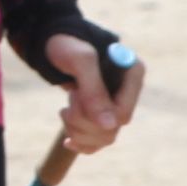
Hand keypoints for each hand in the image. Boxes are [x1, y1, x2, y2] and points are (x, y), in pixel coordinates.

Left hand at [46, 30, 141, 151]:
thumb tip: (110, 126)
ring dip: (78, 129)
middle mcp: (130, 91)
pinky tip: (68, 140)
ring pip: (104, 137)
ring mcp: (118, 104)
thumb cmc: (67, 45)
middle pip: (112, 129)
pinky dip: (81, 142)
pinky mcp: (105, 114)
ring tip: (65, 110)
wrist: (53, 44)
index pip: (123, 114)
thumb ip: (94, 90)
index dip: (96, 114)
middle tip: (69, 100)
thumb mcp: (79, 61)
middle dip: (83, 121)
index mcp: (133, 73)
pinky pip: (98, 142)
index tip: (76, 95)